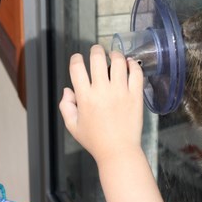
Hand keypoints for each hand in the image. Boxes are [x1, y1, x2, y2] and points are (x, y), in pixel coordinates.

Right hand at [59, 45, 143, 163]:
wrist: (118, 151)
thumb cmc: (95, 141)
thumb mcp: (73, 126)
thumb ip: (65, 106)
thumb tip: (68, 90)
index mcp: (85, 97)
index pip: (77, 67)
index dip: (76, 58)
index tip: (78, 59)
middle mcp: (102, 91)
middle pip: (97, 58)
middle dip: (95, 50)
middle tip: (97, 51)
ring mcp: (120, 92)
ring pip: (118, 62)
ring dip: (115, 55)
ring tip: (114, 56)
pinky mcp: (135, 96)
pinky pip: (136, 73)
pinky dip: (133, 65)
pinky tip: (129, 64)